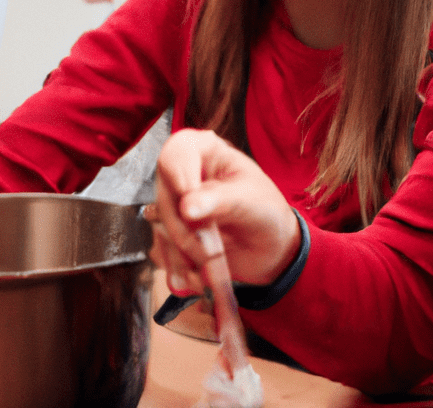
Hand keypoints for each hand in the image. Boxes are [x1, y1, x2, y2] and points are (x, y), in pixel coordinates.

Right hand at [151, 128, 301, 294]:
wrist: (271, 250)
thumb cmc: (266, 211)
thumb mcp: (251, 200)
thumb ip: (220, 200)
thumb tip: (186, 207)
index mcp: (203, 151)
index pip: (174, 154)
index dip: (178, 181)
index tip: (191, 210)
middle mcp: (182, 174)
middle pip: (164, 198)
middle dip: (187, 234)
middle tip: (212, 255)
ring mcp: (174, 205)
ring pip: (161, 228)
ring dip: (184, 257)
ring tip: (211, 275)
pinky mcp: (171, 233)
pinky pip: (162, 251)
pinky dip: (180, 271)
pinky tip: (200, 281)